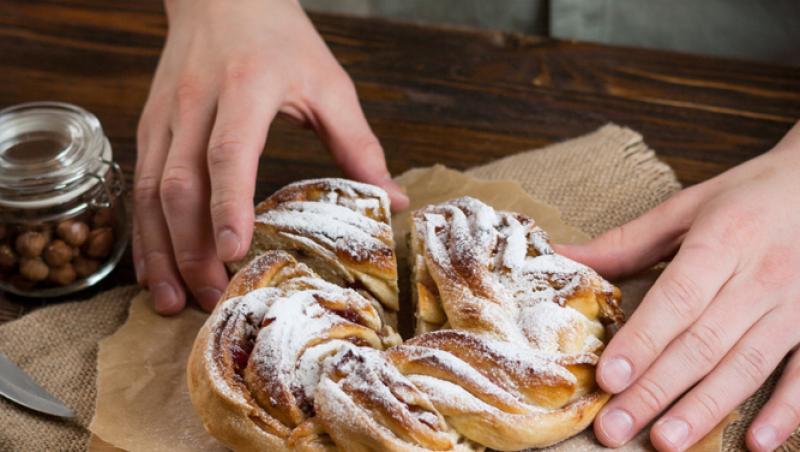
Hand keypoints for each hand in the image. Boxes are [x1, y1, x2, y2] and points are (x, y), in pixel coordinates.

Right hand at [133, 0, 408, 314]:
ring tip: (175, 301)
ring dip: (161, 251)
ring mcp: (164, 117)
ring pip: (150, 193)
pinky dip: (145, 233)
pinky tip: (156, 270)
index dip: (228, 204)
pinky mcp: (149, 127)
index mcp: (245, 88)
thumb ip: (359, 145)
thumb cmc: (280, 38)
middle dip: (192, 248)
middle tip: (212, 298)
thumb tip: (394, 202)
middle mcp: (195, 104)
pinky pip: (138, 187)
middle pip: (180, 184)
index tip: (233, 253)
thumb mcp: (329, 83)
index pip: (228, 152)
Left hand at [558, 122, 799, 450]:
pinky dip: (786, 411)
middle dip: (656, 389)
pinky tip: (755, 443)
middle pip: (703, 342)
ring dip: (705, 407)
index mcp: (721, 242)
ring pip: (747, 365)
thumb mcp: (686, 208)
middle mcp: (761, 277)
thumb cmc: (749, 198)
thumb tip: (563, 258)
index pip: (677, 299)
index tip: (609, 378)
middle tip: (616, 428)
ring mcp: (796, 306)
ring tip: (666, 440)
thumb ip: (627, 241)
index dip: (643, 341)